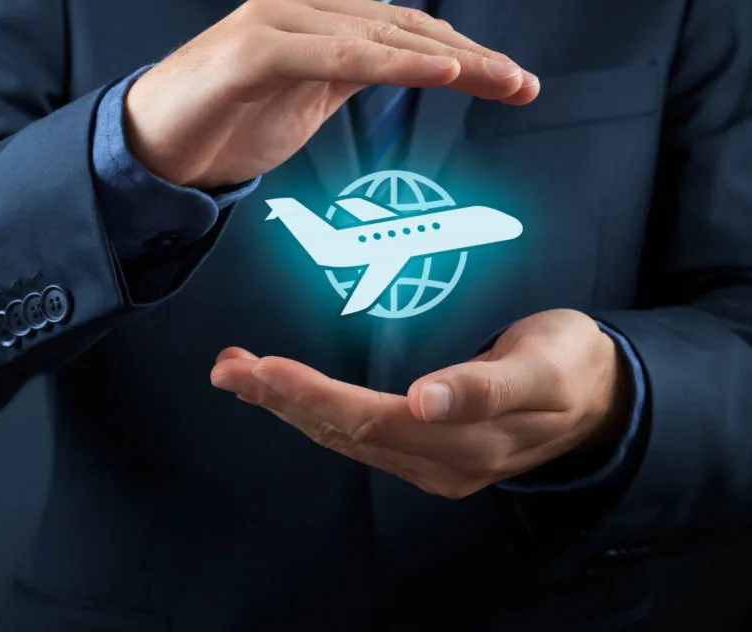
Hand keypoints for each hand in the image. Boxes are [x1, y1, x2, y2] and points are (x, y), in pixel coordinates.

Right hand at [125, 0, 539, 189]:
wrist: (152, 148)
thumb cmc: (225, 124)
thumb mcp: (305, 100)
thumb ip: (349, 76)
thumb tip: (405, 68)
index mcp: (314, 18)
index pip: (402, 30)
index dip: (462, 53)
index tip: (511, 82)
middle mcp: (299, 7)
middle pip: (402, 27)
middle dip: (470, 57)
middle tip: (523, 84)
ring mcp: (277, 21)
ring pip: (377, 36)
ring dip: (446, 57)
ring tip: (499, 78)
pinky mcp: (256, 48)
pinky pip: (337, 54)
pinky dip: (391, 62)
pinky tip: (438, 70)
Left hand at [209, 310, 631, 498]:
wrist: (601, 400)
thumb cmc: (571, 365)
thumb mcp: (543, 365)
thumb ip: (488, 384)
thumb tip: (428, 398)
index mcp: (465, 440)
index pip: (369, 420)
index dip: (311, 396)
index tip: (261, 369)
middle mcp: (439, 462)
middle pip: (343, 433)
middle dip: (280, 400)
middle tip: (227, 367)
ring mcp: (431, 463)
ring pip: (344, 438)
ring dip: (287, 408)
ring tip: (238, 374)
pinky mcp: (427, 454)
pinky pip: (358, 438)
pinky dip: (314, 412)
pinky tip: (286, 395)